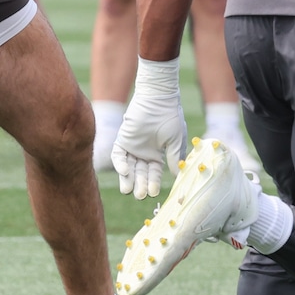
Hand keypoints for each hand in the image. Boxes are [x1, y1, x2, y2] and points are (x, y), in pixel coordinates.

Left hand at [112, 58, 188, 198]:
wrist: (159, 98)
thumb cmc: (170, 116)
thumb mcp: (175, 140)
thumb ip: (173, 158)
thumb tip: (175, 176)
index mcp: (157, 155)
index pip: (153, 173)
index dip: (153, 183)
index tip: (153, 193)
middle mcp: (143, 153)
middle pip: (140, 173)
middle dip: (140, 184)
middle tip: (140, 196)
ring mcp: (132, 146)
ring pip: (128, 167)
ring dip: (127, 179)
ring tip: (128, 191)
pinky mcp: (123, 138)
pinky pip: (118, 154)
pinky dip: (119, 163)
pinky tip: (124, 171)